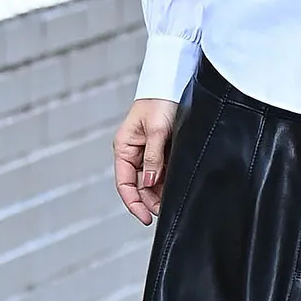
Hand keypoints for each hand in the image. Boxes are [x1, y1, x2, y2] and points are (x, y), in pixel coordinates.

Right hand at [113, 97, 178, 224]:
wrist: (173, 83)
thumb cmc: (160, 101)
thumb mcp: (156, 131)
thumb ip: (153, 158)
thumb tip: (149, 183)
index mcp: (124, 148)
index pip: (125, 183)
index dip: (134, 203)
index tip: (146, 218)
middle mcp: (133, 153)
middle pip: (138, 186)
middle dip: (150, 201)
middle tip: (165, 212)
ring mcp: (147, 152)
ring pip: (151, 181)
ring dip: (159, 193)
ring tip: (171, 202)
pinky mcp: (161, 150)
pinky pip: (161, 172)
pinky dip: (167, 182)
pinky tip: (175, 188)